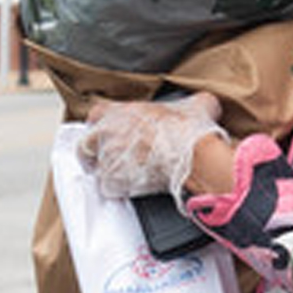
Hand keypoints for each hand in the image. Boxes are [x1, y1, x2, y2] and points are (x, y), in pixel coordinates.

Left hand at [77, 92, 225, 200]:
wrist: (191, 157)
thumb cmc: (189, 129)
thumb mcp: (197, 104)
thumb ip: (194, 102)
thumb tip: (206, 103)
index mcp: (119, 112)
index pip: (95, 114)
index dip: (99, 124)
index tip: (106, 131)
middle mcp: (108, 134)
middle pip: (86, 145)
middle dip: (92, 153)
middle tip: (105, 159)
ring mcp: (109, 159)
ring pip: (96, 169)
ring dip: (106, 172)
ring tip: (120, 175)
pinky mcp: (115, 182)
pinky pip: (107, 188)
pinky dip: (116, 190)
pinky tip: (127, 189)